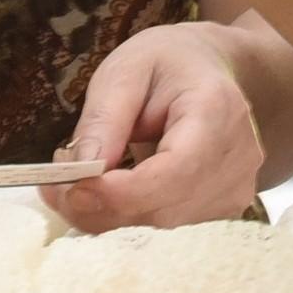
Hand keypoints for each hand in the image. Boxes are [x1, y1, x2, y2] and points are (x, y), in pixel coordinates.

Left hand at [42, 24, 264, 232]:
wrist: (209, 68)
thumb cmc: (167, 63)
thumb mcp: (125, 70)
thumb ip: (104, 118)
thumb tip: (81, 172)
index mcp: (217, 111)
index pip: (175, 171)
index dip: (121, 192)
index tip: (72, 187)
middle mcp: (237, 158)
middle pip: (165, 208)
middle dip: (101, 206)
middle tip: (55, 186)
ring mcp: (236, 189)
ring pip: (162, 227)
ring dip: (109, 216)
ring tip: (77, 182)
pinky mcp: (224, 209)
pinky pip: (168, 229)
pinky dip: (129, 218)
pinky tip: (108, 192)